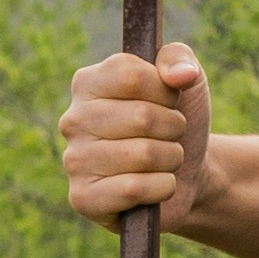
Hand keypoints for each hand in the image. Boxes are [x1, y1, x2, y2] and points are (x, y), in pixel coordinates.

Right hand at [60, 40, 214, 227]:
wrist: (186, 174)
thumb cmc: (176, 120)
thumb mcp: (185, 80)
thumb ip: (179, 58)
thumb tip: (180, 75)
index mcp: (87, 83)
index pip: (131, 75)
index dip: (165, 91)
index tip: (170, 100)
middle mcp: (72, 120)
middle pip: (142, 117)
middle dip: (174, 128)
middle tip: (170, 135)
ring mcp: (74, 161)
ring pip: (144, 154)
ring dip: (171, 158)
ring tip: (164, 159)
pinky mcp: (83, 199)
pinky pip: (135, 188)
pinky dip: (162, 187)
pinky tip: (156, 186)